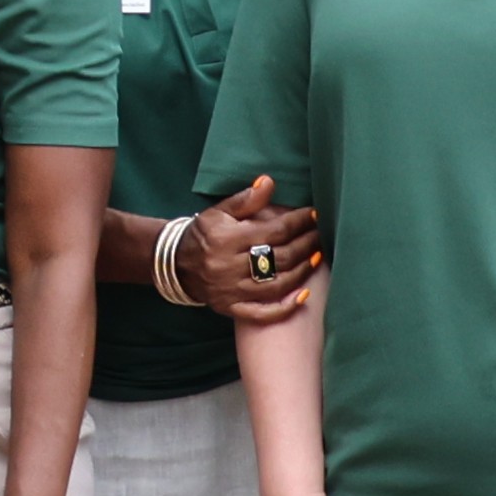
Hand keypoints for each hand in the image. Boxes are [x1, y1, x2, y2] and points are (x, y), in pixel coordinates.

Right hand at [185, 178, 324, 319]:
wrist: (175, 264)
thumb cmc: (203, 234)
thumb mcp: (219, 211)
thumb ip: (246, 199)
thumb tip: (269, 182)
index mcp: (227, 239)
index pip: (273, 231)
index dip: (297, 222)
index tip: (313, 215)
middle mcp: (229, 266)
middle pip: (279, 258)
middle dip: (304, 245)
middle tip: (319, 236)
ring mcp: (231, 290)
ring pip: (276, 285)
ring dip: (301, 271)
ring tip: (315, 257)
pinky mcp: (231, 308)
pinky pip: (262, 313)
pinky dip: (284, 308)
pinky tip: (303, 296)